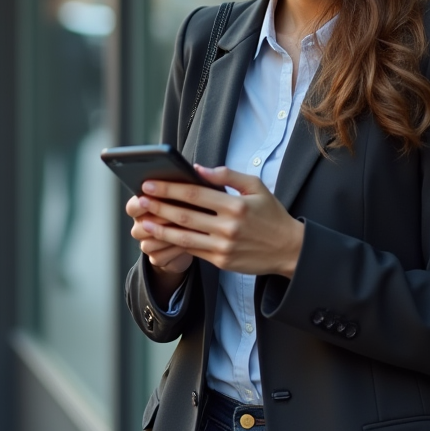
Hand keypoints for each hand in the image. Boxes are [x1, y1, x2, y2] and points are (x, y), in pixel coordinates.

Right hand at [127, 194, 193, 272]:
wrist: (193, 238)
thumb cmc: (189, 211)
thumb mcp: (184, 197)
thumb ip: (179, 189)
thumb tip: (190, 177)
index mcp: (142, 209)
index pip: (132, 207)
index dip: (140, 204)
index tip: (150, 198)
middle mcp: (141, 227)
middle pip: (138, 228)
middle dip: (158, 222)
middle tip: (176, 215)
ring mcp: (147, 244)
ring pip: (148, 243)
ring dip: (168, 237)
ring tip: (187, 230)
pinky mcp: (157, 259)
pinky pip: (160, 257)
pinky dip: (175, 250)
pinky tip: (190, 243)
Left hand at [137, 165, 304, 277]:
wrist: (289, 250)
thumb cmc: (272, 215)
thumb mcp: (256, 187)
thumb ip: (227, 175)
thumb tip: (197, 168)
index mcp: (235, 205)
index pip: (194, 195)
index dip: (169, 189)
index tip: (150, 184)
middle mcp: (228, 227)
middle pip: (184, 216)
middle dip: (159, 207)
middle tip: (140, 200)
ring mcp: (223, 247)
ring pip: (183, 237)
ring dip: (160, 229)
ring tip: (143, 221)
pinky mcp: (221, 261)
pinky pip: (192, 251)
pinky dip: (174, 244)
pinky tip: (161, 237)